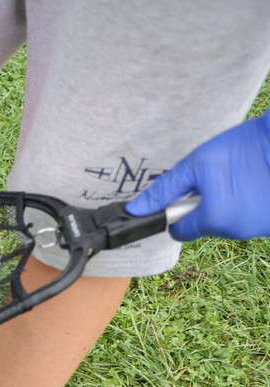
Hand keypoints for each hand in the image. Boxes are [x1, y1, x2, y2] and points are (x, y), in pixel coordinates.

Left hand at [126, 112, 269, 241]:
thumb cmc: (245, 148)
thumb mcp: (197, 163)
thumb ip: (164, 190)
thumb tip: (136, 210)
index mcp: (213, 218)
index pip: (180, 232)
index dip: (177, 215)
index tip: (184, 200)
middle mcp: (236, 230)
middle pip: (207, 226)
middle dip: (207, 207)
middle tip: (221, 180)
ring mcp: (259, 229)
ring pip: (231, 223)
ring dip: (231, 207)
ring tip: (245, 178)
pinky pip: (254, 219)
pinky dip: (253, 206)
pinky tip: (259, 184)